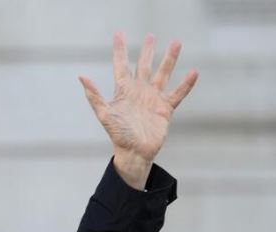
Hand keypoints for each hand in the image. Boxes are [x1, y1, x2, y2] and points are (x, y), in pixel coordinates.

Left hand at [79, 33, 197, 188]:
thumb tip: (82, 77)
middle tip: (151, 36)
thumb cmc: (117, 135)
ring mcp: (153, 99)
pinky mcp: (165, 109)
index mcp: (124, 91)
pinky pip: (178, 93)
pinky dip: (185, 84)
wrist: (134, 152)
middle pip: (144, 66)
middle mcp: (139, 92)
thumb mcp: (104, 113)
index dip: (120, 50)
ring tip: (176, 43)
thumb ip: (94, 95)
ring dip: (169, 59)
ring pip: (163, 74)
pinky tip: (193, 72)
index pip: (121, 65)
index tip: (118, 34)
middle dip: (147, 51)